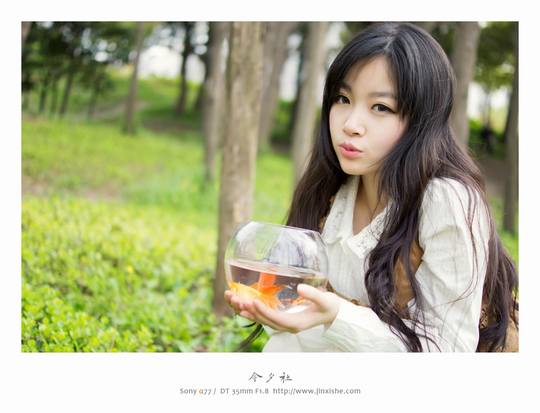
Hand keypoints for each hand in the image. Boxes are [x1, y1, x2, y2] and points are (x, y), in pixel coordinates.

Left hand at [224, 284, 340, 333]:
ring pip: (261, 320)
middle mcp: (287, 326)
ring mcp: (283, 324)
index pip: (277, 319)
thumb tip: (300, 288)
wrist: (331, 313)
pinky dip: (252, 310)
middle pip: (265, 320)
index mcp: (296, 324)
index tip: (254, 301)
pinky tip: (242, 303)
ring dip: (246, 310)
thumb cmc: (329, 306)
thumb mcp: (325, 300)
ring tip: (233, 300)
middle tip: (236, 298)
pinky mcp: (280, 318)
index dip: (264, 311)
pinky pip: (263, 316)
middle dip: (250, 310)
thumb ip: (313, 295)